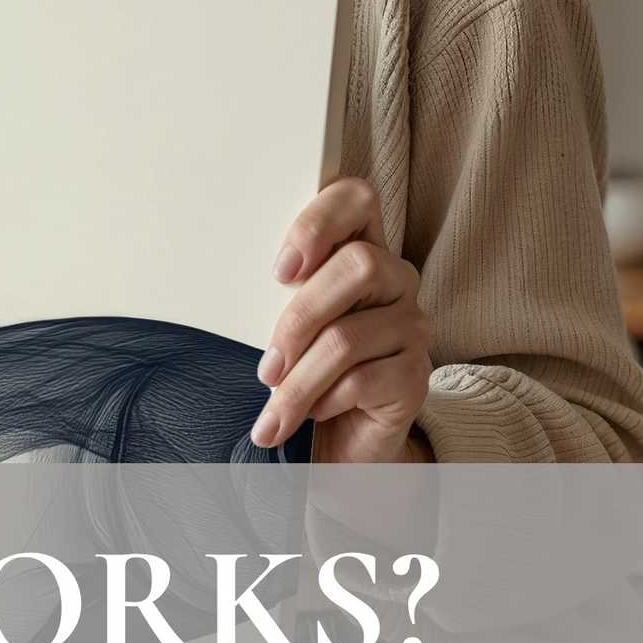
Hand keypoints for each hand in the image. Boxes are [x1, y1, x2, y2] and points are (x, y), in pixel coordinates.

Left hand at [251, 178, 430, 463]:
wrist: (338, 442)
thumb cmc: (302, 371)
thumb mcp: (284, 326)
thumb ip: (276, 296)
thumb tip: (226, 289)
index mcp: (358, 252)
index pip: (356, 200)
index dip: (319, 223)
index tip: (280, 270)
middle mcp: (395, 279)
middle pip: (358, 266)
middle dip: (299, 320)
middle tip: (266, 367)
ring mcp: (411, 326)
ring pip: (348, 336)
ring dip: (299, 380)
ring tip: (273, 409)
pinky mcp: (416, 374)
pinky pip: (362, 380)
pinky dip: (325, 401)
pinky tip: (314, 415)